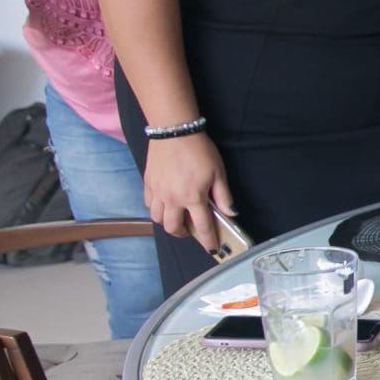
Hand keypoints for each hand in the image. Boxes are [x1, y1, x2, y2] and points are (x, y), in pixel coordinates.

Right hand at [142, 133, 235, 253]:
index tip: (212, 248)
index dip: (208, 240)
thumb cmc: (199, 151)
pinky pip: (149, 204)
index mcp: (193, 197)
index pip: (202, 227)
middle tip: (192, 230)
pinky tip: (166, 204)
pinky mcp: (148, 183)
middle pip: (173, 228)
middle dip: (184, 234)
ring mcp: (157, 192)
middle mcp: (172, 198)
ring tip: (178, 218)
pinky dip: (157, 209)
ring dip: (169, 223)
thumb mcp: (218, 173)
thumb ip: (223, 196)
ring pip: (158, 219)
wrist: (175, 131)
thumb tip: (231, 213)